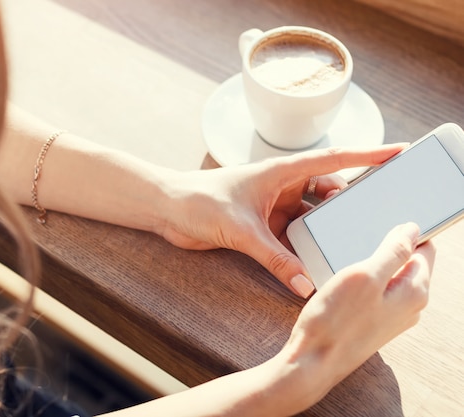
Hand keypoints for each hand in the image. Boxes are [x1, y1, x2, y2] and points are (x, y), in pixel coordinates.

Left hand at [159, 144, 405, 296]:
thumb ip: (274, 258)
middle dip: (350, 205)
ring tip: (352, 246)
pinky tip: (316, 266)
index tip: (398, 153)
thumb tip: (304, 285)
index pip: (333, 160)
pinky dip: (303, 251)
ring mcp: (273, 208)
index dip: (367, 155)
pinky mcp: (262, 228)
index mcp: (281, 171)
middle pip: (327, 194)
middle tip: (378, 218)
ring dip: (325, 232)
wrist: (166, 209)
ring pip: (311, 220)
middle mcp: (282, 188)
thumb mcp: (241, 228)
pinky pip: (291, 240)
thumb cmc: (198, 201)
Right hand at [276, 223, 434, 411]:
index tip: (378, 228)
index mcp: (414, 291)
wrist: (311, 362)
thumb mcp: (364, 276)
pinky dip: (362, 280)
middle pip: (407, 262)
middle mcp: (409, 305)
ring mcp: (391, 315)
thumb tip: (412, 229)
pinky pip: (375, 291)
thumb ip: (392, 251)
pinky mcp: (372, 321)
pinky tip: (342, 283)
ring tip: (346, 263)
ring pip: (389, 276)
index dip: (405, 233)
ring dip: (370, 264)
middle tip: (356, 245)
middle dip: (386, 248)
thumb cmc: (334, 321)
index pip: (425, 249)